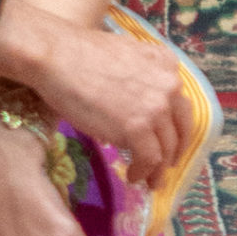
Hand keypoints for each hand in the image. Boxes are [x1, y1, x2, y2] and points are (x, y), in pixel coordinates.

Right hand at [0, 0, 188, 186]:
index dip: (175, 128)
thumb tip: (136, 106)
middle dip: (173, 152)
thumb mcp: (124, 56)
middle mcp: (170, 85)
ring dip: (158, 169)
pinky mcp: (137, 128)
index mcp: (167, 64)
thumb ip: (141, 76)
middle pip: (180, 128)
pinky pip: (149, 159)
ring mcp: (156, 107)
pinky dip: (143, 172)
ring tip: (147, 180)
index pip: (179, 104)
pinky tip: (132, 177)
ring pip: (166, 148)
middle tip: (164, 168)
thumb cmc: (77, 55)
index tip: (168, 143)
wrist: (56, 57)